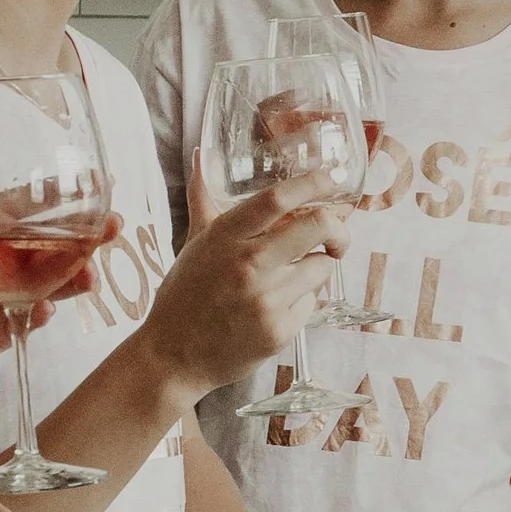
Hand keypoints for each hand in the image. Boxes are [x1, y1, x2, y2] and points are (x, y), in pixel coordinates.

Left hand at [0, 214, 114, 392]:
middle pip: (47, 244)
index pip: (21, 210)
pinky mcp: (1, 328)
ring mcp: (1, 295)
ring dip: (75, 276)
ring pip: (50, 281)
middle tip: (112, 227)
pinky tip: (45, 310)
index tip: (93, 184)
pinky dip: (41, 314)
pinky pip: (31, 319)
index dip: (56, 197)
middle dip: (84, 235)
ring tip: (90, 276)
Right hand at [132, 173, 348, 403]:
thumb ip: (205, 199)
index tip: (331, 179)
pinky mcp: (279, 330)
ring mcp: (266, 299)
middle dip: (339, 227)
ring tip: (291, 277)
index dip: (313, 183)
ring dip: (318, 267)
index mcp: (225, 237)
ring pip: (323, 266)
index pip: (278, 198)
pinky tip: (276, 307)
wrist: (171, 357)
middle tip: (336, 235)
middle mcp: (248, 264)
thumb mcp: (194, 243)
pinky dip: (302, 301)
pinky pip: (313, 302)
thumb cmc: (185, 295)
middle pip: (319, 225)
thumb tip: (200, 154)